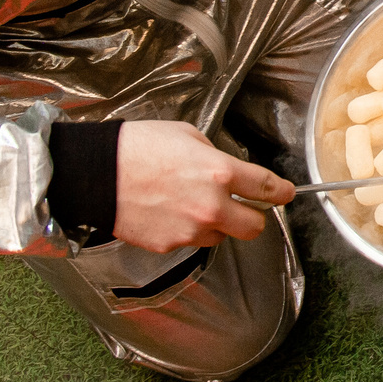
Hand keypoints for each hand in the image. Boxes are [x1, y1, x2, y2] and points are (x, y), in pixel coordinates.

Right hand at [113, 120, 290, 252]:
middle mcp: (211, 206)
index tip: (286, 193)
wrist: (96, 174)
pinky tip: (169, 212)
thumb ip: (214, 157)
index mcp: (220, 173)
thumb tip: (225, 170)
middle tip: (244, 207)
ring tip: (191, 204)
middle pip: (255, 227)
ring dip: (217, 224)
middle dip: (253, 217)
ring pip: (222, 236)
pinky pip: (192, 241)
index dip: (282, 192)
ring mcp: (191, 229)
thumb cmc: (136, 148)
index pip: (267, 188)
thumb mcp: (187, 136)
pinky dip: (188, 230)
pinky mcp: (171, 245)